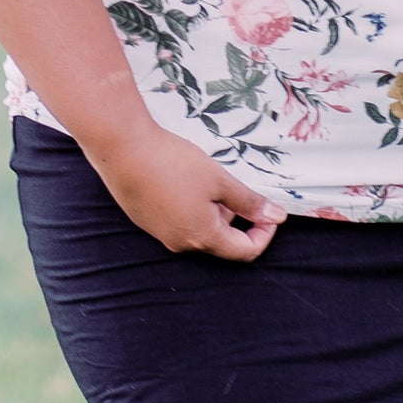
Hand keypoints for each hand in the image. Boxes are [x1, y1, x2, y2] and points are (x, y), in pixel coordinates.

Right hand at [84, 121, 286, 261]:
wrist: (124, 151)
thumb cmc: (174, 164)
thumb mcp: (219, 180)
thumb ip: (249, 202)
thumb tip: (278, 218)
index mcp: (203, 237)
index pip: (245, 252)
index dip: (264, 233)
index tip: (267, 209)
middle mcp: (182, 244)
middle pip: (222, 242)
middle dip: (236, 218)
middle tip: (232, 186)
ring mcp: (162, 235)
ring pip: (200, 231)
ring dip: (214, 212)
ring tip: (208, 179)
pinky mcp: (148, 222)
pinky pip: (180, 223)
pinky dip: (193, 209)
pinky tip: (186, 181)